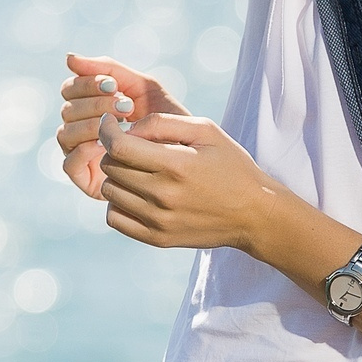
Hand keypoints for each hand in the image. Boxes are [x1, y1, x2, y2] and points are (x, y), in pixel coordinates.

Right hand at [56, 54, 186, 198]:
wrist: (189, 157)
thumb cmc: (167, 120)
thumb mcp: (142, 88)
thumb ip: (110, 69)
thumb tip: (69, 58)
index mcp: (90, 105)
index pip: (70, 88)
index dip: (87, 83)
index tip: (115, 85)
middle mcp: (80, 129)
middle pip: (67, 109)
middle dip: (95, 103)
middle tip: (126, 106)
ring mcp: (81, 155)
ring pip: (65, 133)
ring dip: (91, 123)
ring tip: (122, 123)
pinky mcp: (85, 180)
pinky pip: (69, 163)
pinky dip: (85, 149)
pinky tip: (108, 143)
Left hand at [100, 111, 285, 251]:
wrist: (254, 213)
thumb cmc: (230, 165)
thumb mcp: (206, 131)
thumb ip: (164, 122)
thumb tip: (127, 128)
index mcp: (177, 165)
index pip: (119, 147)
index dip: (107, 130)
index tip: (110, 123)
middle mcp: (164, 195)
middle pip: (110, 167)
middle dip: (114, 150)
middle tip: (131, 146)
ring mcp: (159, 221)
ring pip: (109, 191)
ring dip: (117, 175)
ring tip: (138, 169)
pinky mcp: (157, 239)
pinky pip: (115, 218)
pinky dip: (118, 203)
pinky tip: (136, 193)